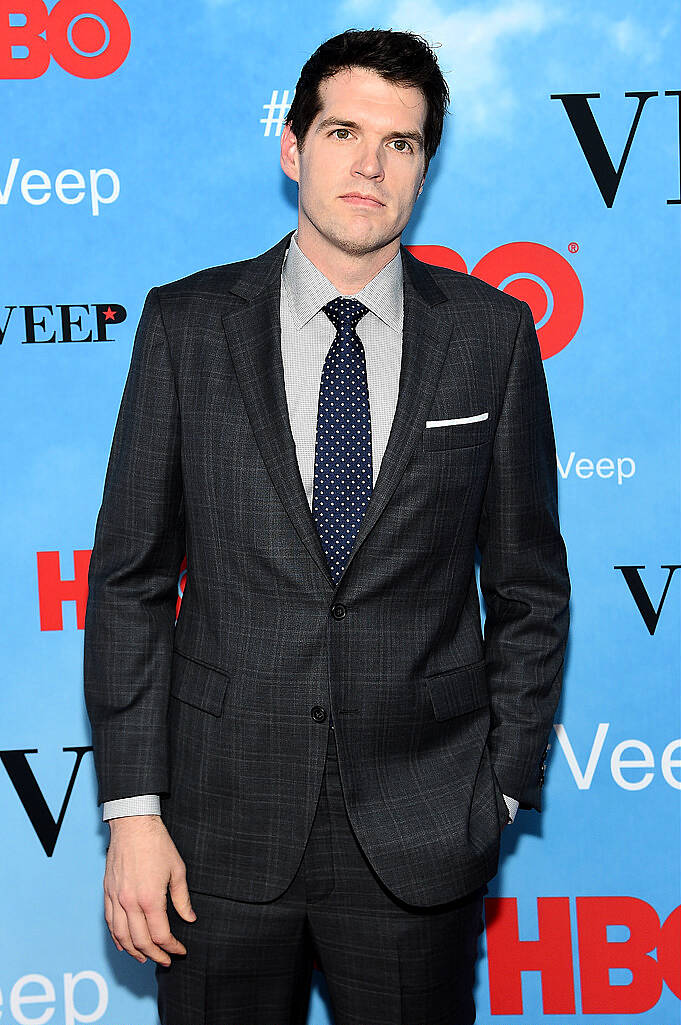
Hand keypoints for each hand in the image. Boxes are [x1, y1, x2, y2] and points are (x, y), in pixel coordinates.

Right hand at [103, 815, 195, 965]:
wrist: (133, 825)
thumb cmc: (157, 844)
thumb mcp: (177, 870)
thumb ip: (182, 899)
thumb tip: (189, 918)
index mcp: (150, 898)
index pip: (160, 935)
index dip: (172, 947)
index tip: (180, 950)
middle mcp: (130, 902)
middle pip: (140, 941)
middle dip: (155, 955)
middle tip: (165, 960)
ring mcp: (116, 898)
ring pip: (122, 937)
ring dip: (134, 952)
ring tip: (145, 958)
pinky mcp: (107, 892)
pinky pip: (110, 923)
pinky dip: (117, 938)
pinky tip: (124, 944)